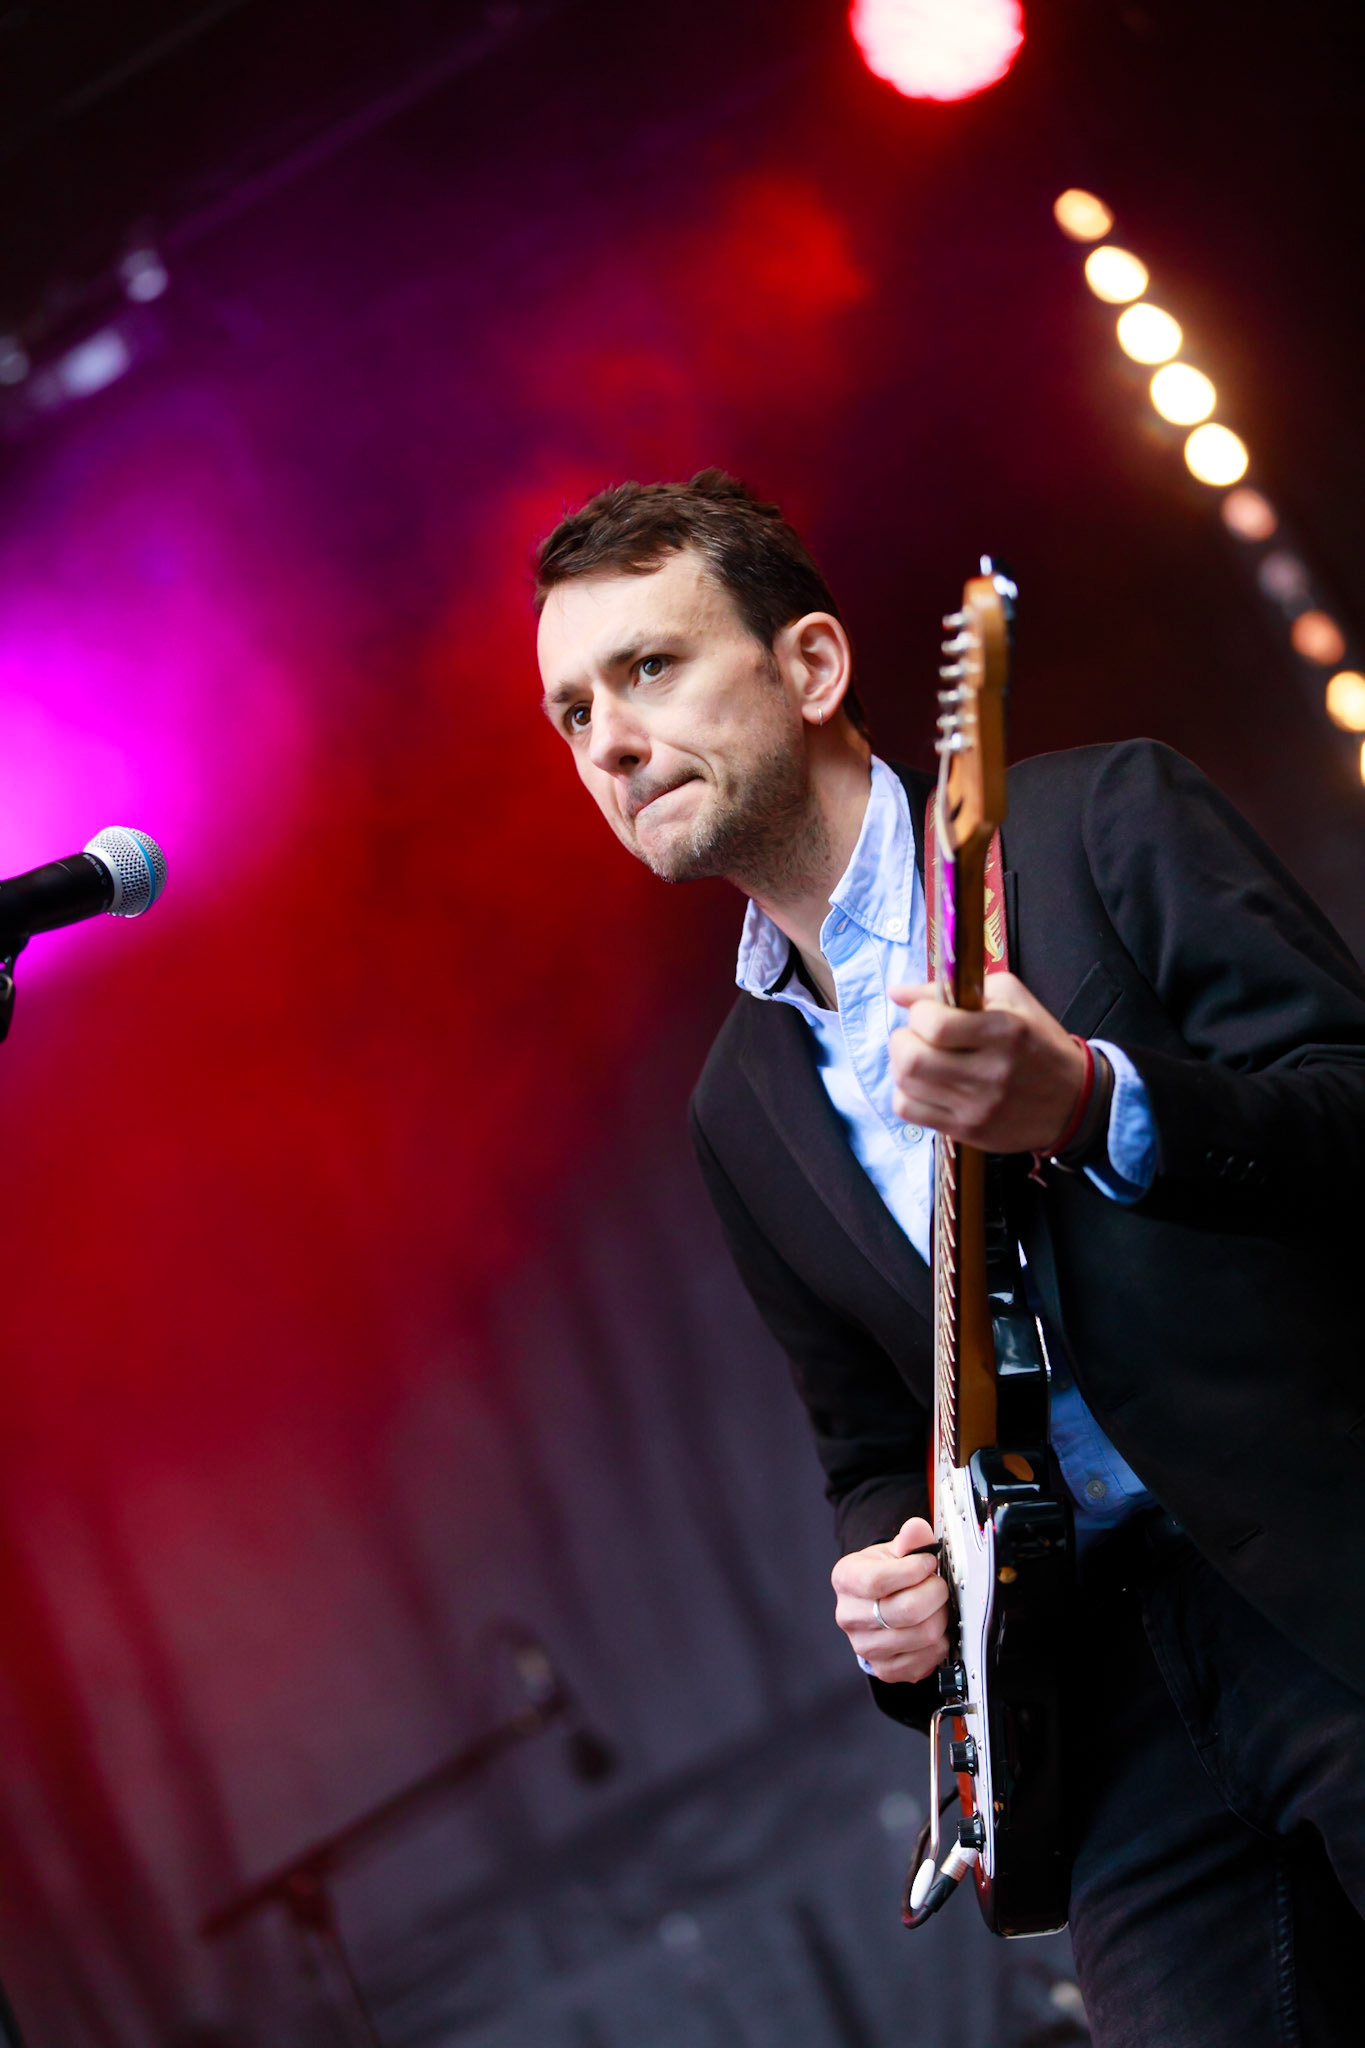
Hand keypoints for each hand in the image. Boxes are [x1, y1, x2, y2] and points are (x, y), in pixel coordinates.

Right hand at [832, 1516, 949, 1683]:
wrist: (875, 1606)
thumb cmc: (883, 1576)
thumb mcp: (893, 1551)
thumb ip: (909, 1540)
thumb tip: (916, 1529)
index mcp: (846, 1580)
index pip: (878, 1580)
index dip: (913, 1571)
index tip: (928, 1563)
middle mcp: (850, 1616)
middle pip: (905, 1611)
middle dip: (934, 1594)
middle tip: (939, 1585)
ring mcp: (865, 1647)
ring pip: (921, 1636)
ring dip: (940, 1618)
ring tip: (936, 1607)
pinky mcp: (884, 1669)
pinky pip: (924, 1660)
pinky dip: (938, 1644)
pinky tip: (932, 1629)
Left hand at [887, 971, 1086, 1153]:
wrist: (1074, 1100)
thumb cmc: (1038, 1041)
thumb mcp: (1009, 998)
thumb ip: (950, 989)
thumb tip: (896, 993)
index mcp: (1003, 1032)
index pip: (935, 1025)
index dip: (919, 1014)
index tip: (929, 1014)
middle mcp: (989, 1073)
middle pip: (912, 1060)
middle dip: (902, 1041)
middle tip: (915, 1037)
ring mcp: (977, 1107)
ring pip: (905, 1087)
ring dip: (901, 1066)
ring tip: (921, 1058)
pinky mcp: (968, 1131)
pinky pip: (910, 1113)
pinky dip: (906, 1093)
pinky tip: (924, 1084)